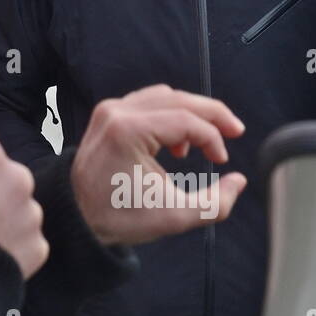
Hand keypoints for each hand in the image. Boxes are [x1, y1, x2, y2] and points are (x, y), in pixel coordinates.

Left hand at [71, 85, 247, 244]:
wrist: (76, 217)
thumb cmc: (119, 217)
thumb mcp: (174, 218)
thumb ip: (215, 204)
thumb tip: (238, 181)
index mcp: (129, 131)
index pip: (187, 121)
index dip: (213, 138)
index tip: (222, 160)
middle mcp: (118, 113)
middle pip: (179, 99)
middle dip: (213, 114)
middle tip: (235, 130)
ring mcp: (111, 110)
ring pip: (166, 97)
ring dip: (192, 114)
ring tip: (206, 141)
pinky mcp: (108, 114)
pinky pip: (149, 102)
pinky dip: (171, 114)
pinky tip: (178, 143)